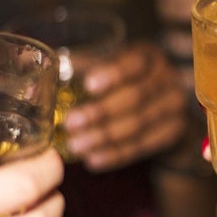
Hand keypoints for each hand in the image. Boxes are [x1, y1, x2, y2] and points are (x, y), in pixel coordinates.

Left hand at [63, 42, 189, 171]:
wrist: (167, 110)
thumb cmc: (127, 84)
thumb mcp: (111, 68)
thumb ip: (84, 67)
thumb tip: (41, 68)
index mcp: (149, 56)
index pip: (135, 62)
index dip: (113, 73)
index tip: (88, 85)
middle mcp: (168, 78)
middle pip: (136, 96)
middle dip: (101, 112)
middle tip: (70, 123)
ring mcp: (175, 107)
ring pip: (139, 124)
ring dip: (105, 137)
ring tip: (76, 146)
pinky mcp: (174, 132)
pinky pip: (144, 146)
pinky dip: (117, 155)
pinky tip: (93, 160)